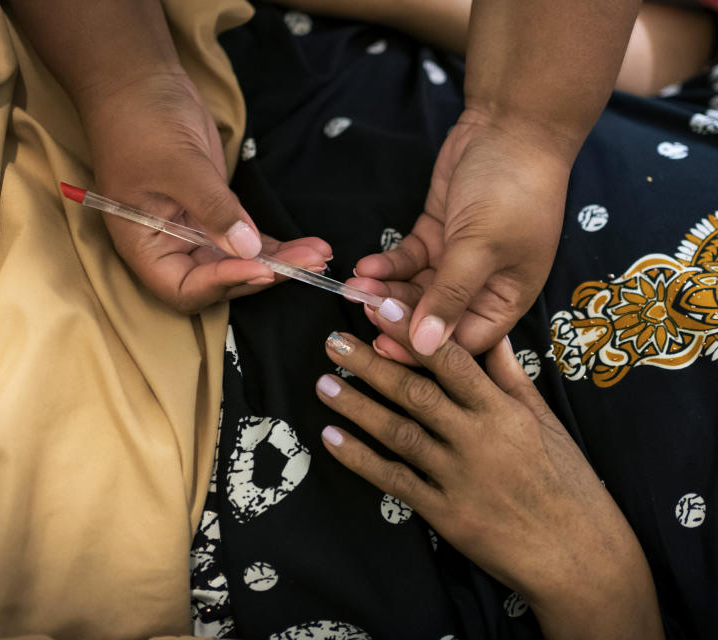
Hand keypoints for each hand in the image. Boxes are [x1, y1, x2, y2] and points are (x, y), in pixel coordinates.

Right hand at [80, 71, 331, 311]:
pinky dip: (275, 245)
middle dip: (263, 274)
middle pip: (218, 281)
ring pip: (239, 262)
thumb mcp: (180, 165)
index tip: (260, 268)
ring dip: (279, 262)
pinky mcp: (215, 213)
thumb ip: (213, 209)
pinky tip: (309, 245)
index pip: (183, 288)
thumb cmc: (142, 121)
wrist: (140, 82)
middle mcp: (168, 246)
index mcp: (144, 244)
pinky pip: (246, 239)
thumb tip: (248, 250)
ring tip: (319, 255)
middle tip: (307, 264)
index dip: (221, 285)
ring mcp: (193, 230)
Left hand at [315, 298, 663, 638]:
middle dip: (370, 364)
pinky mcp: (444, 513)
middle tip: (333, 342)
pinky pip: (394, 480)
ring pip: (397, 432)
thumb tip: (491, 335)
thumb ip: (512, 377)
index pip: (452, 362)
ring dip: (356, 407)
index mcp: (504, 412)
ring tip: (324, 384)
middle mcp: (477, 439)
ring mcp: (458, 478)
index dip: (414, 333)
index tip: (381, 308)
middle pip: (415, 393)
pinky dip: (360, 459)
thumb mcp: (547, 423)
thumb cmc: (569, 485)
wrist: (581, 558)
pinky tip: (332, 437)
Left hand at [349, 109, 568, 357]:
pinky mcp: (437, 234)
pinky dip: (388, 265)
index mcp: (507, 298)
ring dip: (386, 289)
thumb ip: (450, 297)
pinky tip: (365, 265)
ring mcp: (458, 260)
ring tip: (355, 286)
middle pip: (434, 318)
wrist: (510, 125)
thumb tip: (427, 346)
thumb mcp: (481, 247)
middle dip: (397, 316)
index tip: (387, 346)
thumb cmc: (512, 189)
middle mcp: (483, 285)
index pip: (464, 342)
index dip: (426, 349)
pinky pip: (408, 260)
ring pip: (415, 289)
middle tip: (363, 312)